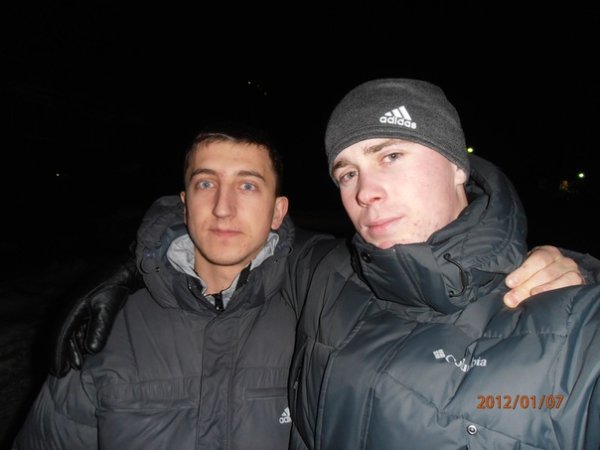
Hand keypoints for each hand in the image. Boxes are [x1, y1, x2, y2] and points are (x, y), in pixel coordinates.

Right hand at [50, 252, 140, 376]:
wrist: (124, 271)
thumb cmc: (115, 288)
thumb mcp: (107, 309)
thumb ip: (99, 329)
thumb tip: (91, 351)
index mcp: (72, 307)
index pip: (60, 335)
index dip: (58, 354)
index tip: (57, 371)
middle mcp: (70, 308)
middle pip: (61, 335)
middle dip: (62, 355)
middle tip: (62, 373)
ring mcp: (76, 308)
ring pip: (69, 333)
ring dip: (72, 349)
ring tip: (76, 366)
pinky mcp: (84, 308)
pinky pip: (77, 328)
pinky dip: (79, 340)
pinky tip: (84, 352)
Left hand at [503, 245, 583, 307]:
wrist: (562, 281)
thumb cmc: (537, 276)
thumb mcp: (527, 274)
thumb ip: (518, 282)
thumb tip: (508, 299)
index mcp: (546, 253)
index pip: (536, 259)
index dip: (523, 272)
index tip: (509, 283)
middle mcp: (561, 260)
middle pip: (545, 272)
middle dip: (526, 287)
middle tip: (512, 299)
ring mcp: (572, 271)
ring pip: (559, 280)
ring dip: (543, 291)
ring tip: (530, 299)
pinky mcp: (579, 283)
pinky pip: (571, 287)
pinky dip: (558, 293)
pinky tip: (547, 301)